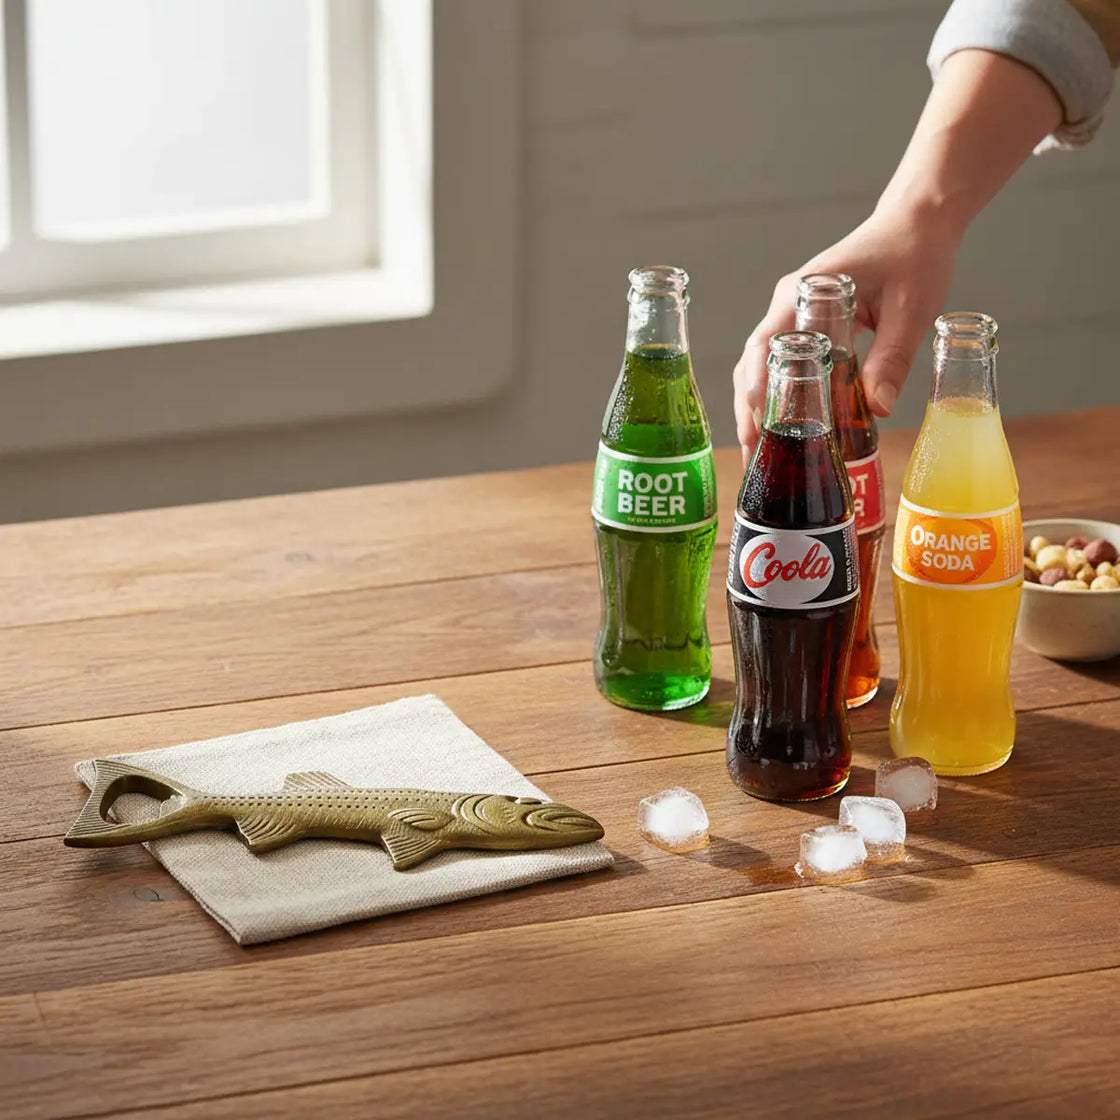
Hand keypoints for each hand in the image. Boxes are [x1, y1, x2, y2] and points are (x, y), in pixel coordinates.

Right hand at [732, 205, 960, 462]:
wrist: (918, 225)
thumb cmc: (914, 256)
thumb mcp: (910, 309)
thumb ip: (892, 358)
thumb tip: (879, 408)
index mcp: (805, 292)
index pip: (765, 343)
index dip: (757, 383)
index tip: (758, 418)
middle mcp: (788, 304)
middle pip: (752, 361)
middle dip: (749, 408)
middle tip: (754, 452)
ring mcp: (792, 314)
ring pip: (761, 366)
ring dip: (758, 406)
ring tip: (762, 450)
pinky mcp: (805, 326)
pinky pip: (781, 363)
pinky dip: (777, 395)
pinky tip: (785, 426)